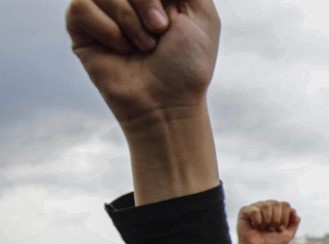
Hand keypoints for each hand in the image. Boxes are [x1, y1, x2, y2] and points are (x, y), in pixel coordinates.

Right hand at [67, 0, 219, 128]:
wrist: (168, 103)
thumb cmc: (188, 65)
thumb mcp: (202, 15)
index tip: (166, 19)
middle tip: (161, 28)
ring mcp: (102, 10)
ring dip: (129, 18)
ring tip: (145, 45)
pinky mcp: (81, 28)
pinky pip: (81, 7)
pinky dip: (108, 29)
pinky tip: (123, 49)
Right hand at [237, 201, 300, 243]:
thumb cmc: (272, 243)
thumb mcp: (288, 234)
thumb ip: (294, 222)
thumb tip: (293, 210)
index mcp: (276, 210)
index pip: (285, 204)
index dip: (285, 218)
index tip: (280, 228)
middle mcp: (266, 206)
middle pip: (277, 203)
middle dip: (277, 220)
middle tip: (271, 229)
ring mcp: (255, 207)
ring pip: (266, 205)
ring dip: (267, 221)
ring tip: (263, 228)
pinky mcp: (245, 211)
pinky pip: (254, 210)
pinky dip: (257, 220)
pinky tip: (254, 226)